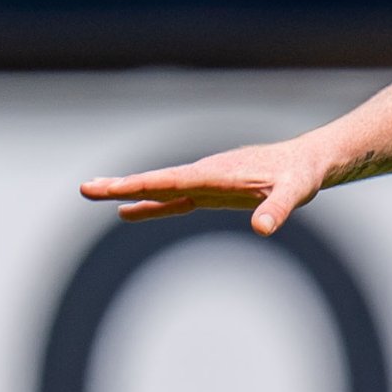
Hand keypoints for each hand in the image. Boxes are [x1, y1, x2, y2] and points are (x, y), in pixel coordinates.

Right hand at [84, 135, 339, 232]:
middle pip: (156, 181)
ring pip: (159, 188)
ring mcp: (204, 182)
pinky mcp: (210, 191)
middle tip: (85, 188)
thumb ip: (279, 209)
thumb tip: (263, 229)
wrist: (306, 162)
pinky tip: (128, 212)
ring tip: (93, 192)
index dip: (142, 186)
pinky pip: (174, 199)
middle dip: (121, 185)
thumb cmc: (301, 176)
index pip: (173, 181)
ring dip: (127, 192)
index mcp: (217, 174)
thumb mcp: (296, 193)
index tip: (113, 188)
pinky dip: (150, 205)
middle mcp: (204, 175)